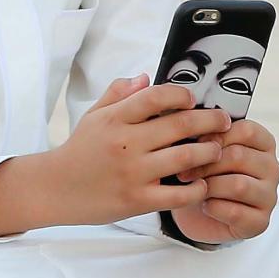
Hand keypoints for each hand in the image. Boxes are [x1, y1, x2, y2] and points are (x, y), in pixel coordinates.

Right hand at [0, 78, 230, 236]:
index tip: (193, 99)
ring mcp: (133, 173)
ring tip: (217, 149)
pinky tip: (203, 183)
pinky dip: (196, 188)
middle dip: (209, 121)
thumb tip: (145, 77)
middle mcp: (125, 144)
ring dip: (208, 152)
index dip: (179, 95)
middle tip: (224, 121)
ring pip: (185, 158)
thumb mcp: (93, 116)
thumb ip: (119, 94)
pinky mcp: (137, 200)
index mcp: (115, 120)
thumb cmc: (78, 150)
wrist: (54, 189)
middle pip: (178, 126)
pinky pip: (177, 194)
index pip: (154, 97)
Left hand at [170, 117, 278, 245]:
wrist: (199, 211)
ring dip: (210, 187)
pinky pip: (235, 212)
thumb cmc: (206, 174)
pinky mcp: (260, 221)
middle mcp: (272, 168)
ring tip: (195, 188)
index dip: (217, 135)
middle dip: (206, 164)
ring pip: (238, 185)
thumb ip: (205, 135)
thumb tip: (192, 126)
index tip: (195, 143)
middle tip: (184, 172)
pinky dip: (214, 208)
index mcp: (264, 143)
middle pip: (240, 156)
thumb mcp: (204, 150)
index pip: (247, 130)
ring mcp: (269, 196)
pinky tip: (205, 205)